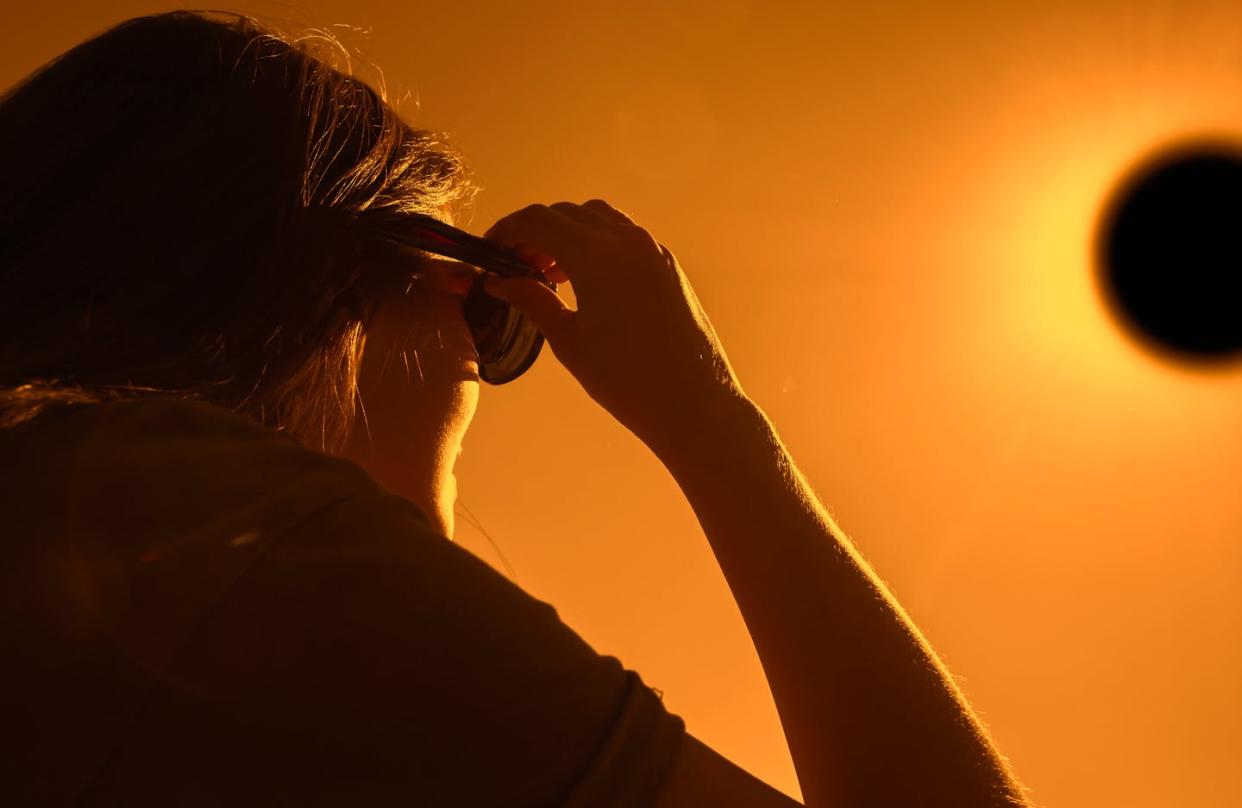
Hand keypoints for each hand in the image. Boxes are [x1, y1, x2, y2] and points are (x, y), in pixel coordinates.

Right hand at [481, 200, 746, 452]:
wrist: (695, 403)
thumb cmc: (627, 380)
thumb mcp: (569, 341)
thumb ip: (533, 301)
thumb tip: (500, 282)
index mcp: (597, 255)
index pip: (538, 220)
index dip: (507, 230)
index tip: (491, 251)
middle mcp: (627, 240)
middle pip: (566, 214)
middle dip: (534, 232)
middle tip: (514, 264)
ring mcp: (652, 250)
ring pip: (597, 218)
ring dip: (566, 233)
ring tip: (548, 271)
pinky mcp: (668, 265)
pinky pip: (623, 235)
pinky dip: (595, 242)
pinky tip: (585, 279)